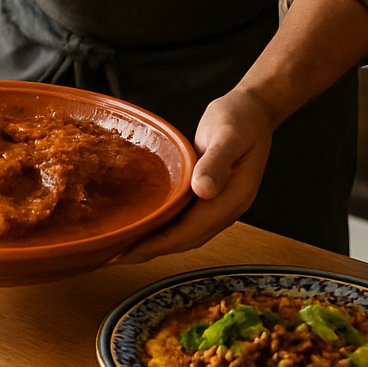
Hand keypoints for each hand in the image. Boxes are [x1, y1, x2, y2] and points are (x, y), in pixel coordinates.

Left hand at [119, 87, 274, 261]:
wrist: (254, 110)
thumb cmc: (242, 118)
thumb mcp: (229, 135)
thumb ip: (217, 161)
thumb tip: (203, 190)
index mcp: (234, 196)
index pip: (193, 230)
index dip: (160, 243)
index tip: (130, 252)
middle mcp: (226, 207)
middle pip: (186, 238)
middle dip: (151, 250)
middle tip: (113, 256)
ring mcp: (218, 203)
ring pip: (184, 232)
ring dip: (155, 242)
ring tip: (122, 247)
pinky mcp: (209, 195)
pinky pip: (184, 218)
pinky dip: (163, 226)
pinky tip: (144, 225)